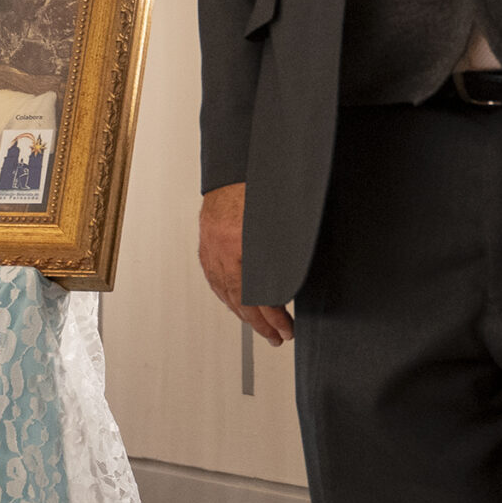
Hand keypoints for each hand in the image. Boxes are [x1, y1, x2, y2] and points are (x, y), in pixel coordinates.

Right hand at [199, 182, 293, 345]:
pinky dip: (225, 295)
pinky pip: (213, 278)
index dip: (272, 317)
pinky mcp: (207, 242)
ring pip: (223, 291)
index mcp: (237, 245)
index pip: (255, 295)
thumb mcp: (279, 223)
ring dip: (242, 313)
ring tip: (258, 327)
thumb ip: (284, 253)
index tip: (286, 328)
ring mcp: (210, 246)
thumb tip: (294, 278)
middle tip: (276, 336)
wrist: (235, 165)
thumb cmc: (257, 186)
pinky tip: (233, 302)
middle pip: (238, 299)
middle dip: (259, 323)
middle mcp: (220, 249)